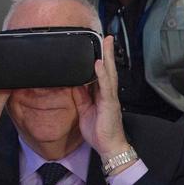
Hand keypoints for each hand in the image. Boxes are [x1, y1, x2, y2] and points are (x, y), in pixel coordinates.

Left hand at [72, 35, 128, 159]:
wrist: (108, 147)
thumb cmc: (99, 132)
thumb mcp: (84, 111)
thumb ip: (80, 97)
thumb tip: (73, 84)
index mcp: (102, 95)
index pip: (101, 73)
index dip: (100, 59)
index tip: (98, 46)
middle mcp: (108, 94)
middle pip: (108, 69)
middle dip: (107, 53)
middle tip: (106, 37)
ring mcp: (110, 98)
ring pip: (109, 74)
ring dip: (107, 58)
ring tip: (105, 43)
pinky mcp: (109, 104)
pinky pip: (105, 87)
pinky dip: (102, 74)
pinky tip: (99, 64)